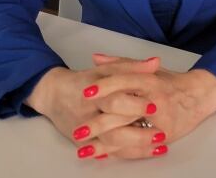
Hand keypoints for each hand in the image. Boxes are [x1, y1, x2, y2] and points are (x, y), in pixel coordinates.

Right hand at [25, 58, 167, 159]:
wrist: (54, 95)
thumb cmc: (84, 80)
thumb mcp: (107, 70)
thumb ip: (132, 67)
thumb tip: (156, 62)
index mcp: (94, 93)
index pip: (114, 100)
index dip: (134, 104)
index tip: (154, 106)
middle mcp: (88, 114)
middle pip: (111, 127)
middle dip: (137, 132)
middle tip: (161, 133)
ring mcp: (85, 131)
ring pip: (110, 142)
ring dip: (136, 146)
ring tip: (159, 144)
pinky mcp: (85, 143)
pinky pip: (108, 152)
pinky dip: (128, 153)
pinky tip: (147, 152)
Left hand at [90, 54, 215, 146]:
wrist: (200, 95)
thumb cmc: (170, 81)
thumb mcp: (148, 69)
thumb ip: (121, 64)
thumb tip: (95, 58)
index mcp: (150, 81)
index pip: (125, 81)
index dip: (105, 86)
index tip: (85, 93)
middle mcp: (155, 101)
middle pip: (123, 112)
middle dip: (98, 124)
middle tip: (77, 130)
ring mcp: (160, 121)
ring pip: (128, 135)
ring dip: (104, 144)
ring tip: (83, 150)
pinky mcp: (164, 136)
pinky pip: (138, 147)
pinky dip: (119, 152)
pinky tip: (102, 155)